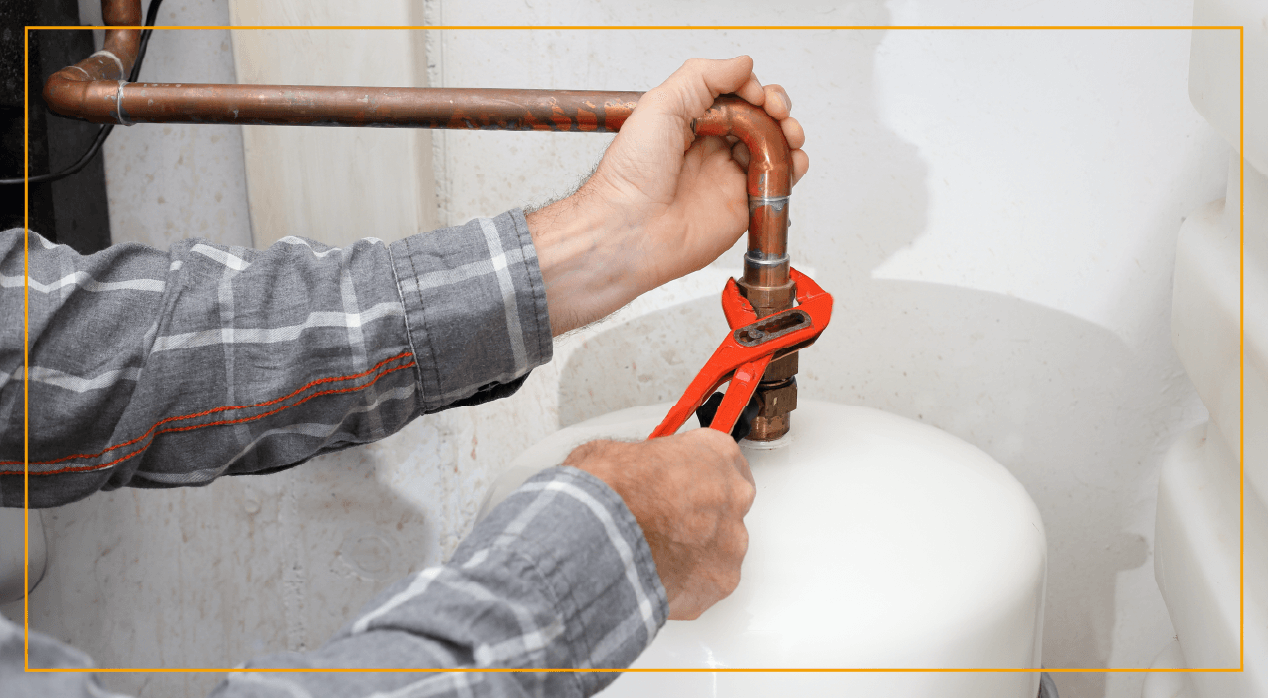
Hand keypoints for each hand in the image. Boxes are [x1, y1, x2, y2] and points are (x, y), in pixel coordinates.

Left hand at [528, 56, 808, 334]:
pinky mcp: (743, 205)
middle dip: (777, 108)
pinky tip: (791, 159)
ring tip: (788, 133)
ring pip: (773, 148)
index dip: (753, 90)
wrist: (630, 228)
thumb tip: (743, 65)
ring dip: (789, 134)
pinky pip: (778, 183)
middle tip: (776, 111)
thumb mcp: (661, 103)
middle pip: (760, 119)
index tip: (755, 94)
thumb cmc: (632, 173)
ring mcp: (728, 176)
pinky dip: (794, 168)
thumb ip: (703, 76)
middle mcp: (711, 148)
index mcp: (690, 122)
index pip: (735, 96)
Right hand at [564, 429, 755, 619]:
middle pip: (724, 508)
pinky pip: (706, 584)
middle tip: (663, 522)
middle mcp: (734, 496)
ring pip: (719, 549)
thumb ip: (642, 463)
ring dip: (692, 552)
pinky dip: (685, 585)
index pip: (722, 462)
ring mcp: (731, 542)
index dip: (696, 478)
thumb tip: (626, 476)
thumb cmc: (610, 492)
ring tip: (654, 553)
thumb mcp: (615, 453)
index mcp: (716, 454)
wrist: (600, 535)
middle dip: (698, 517)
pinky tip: (656, 576)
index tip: (680, 486)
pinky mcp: (720, 582)